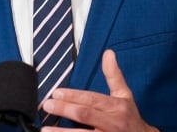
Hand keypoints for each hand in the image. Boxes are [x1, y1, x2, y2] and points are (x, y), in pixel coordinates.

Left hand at [40, 49, 158, 131]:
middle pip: (85, 115)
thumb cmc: (130, 117)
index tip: (57, 92)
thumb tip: (108, 53)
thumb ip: (114, 75)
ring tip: (46, 129)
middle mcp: (112, 123)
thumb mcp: (125, 95)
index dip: (73, 96)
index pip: (92, 99)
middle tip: (48, 105)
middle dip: (65, 110)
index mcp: (116, 107)